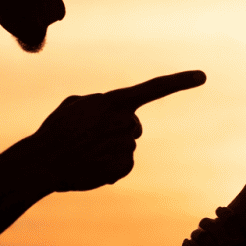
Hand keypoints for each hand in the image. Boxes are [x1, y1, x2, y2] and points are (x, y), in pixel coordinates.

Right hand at [30, 70, 205, 191]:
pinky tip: (93, 168)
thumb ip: (100, 103)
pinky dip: (112, 169)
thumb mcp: (73, 106)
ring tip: (86, 154)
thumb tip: (118, 115)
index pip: (152, 88)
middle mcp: (122, 120)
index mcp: (112, 101)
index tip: (203, 76)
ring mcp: (124, 143)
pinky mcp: (123, 165)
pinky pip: (125, 166)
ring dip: (111, 152)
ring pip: (128, 146)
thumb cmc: (55, 132)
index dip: (179, 82)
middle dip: (119, 132)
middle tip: (91, 139)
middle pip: (134, 127)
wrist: (42, 162)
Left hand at [184, 206, 245, 245]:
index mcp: (244, 243)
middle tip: (204, 226)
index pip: (230, 217)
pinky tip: (188, 244)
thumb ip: (243, 241)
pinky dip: (187, 244)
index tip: (219, 210)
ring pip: (198, 234)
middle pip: (210, 224)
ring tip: (196, 237)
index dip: (222, 211)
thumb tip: (233, 219)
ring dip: (195, 234)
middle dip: (205, 223)